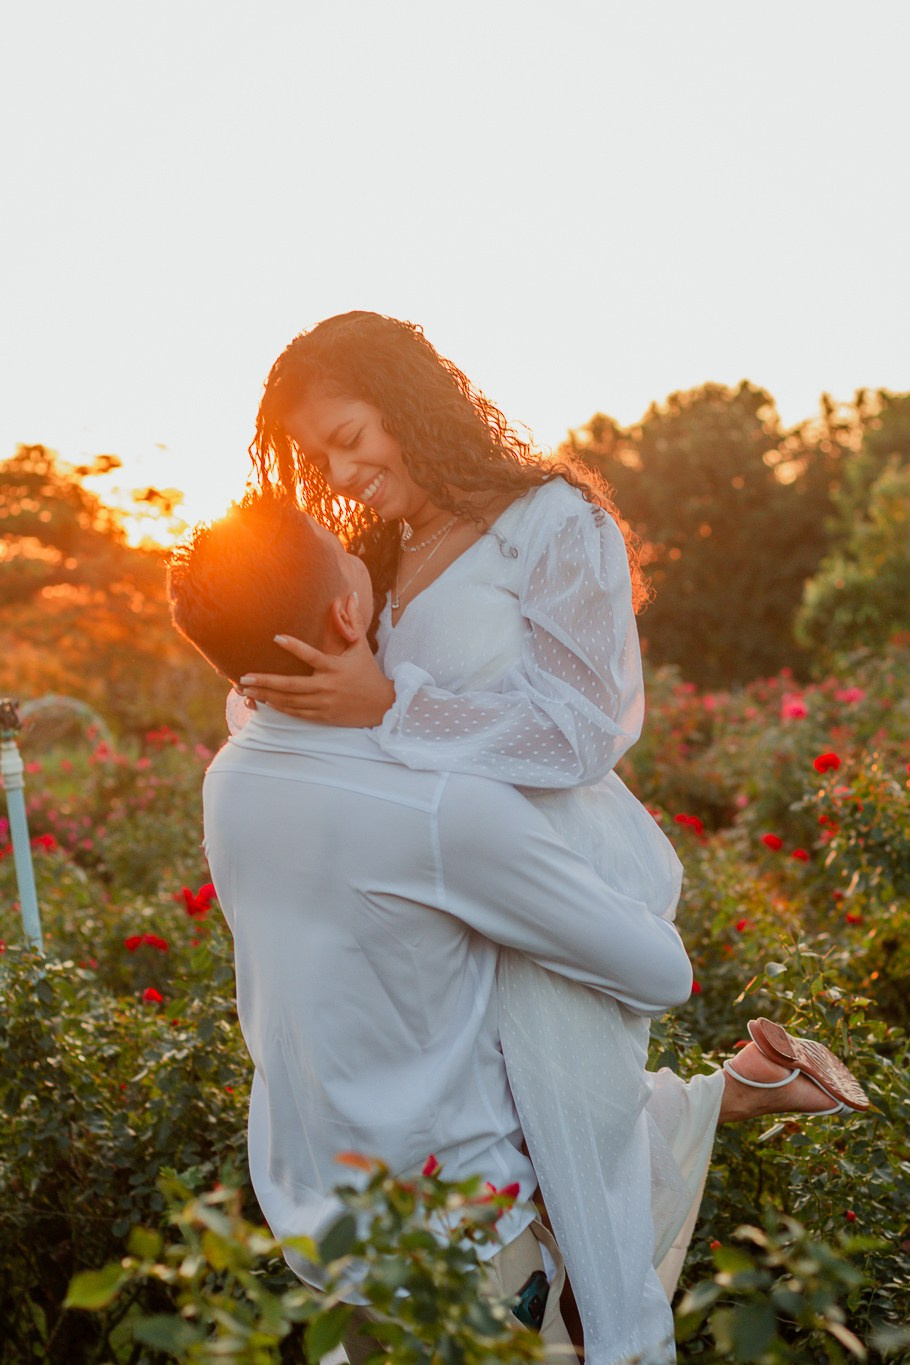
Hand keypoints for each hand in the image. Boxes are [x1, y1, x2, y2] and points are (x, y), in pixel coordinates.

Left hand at [238, 594, 395, 727]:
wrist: (382, 705)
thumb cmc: (368, 672)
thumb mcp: (361, 647)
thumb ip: (353, 621)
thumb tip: (353, 594)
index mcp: (335, 667)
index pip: (311, 655)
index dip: (294, 646)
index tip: (276, 637)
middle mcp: (327, 686)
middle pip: (291, 685)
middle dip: (266, 681)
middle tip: (244, 676)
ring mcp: (323, 703)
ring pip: (290, 700)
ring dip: (266, 695)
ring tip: (246, 689)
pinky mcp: (323, 716)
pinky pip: (297, 712)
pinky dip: (280, 707)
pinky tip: (266, 701)